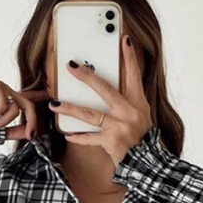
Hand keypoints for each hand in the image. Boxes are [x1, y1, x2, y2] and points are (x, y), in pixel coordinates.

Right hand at [0, 79, 49, 140]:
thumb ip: (13, 131)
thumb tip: (30, 133)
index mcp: (8, 101)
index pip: (28, 99)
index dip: (41, 96)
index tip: (51, 96)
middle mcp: (7, 92)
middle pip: (28, 106)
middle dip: (31, 122)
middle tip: (30, 135)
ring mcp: (2, 87)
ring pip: (14, 110)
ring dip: (1, 123)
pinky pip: (3, 106)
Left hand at [47, 35, 152, 166]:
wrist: (147, 163)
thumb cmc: (141, 139)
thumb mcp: (141, 117)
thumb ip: (127, 104)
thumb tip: (106, 90)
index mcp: (138, 103)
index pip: (133, 75)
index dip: (129, 57)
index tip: (124, 39)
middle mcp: (129, 112)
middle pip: (104, 89)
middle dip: (86, 76)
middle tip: (71, 66)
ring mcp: (120, 126)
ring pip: (90, 113)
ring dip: (70, 108)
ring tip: (55, 104)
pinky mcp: (112, 141)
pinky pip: (90, 138)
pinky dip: (78, 137)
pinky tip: (67, 134)